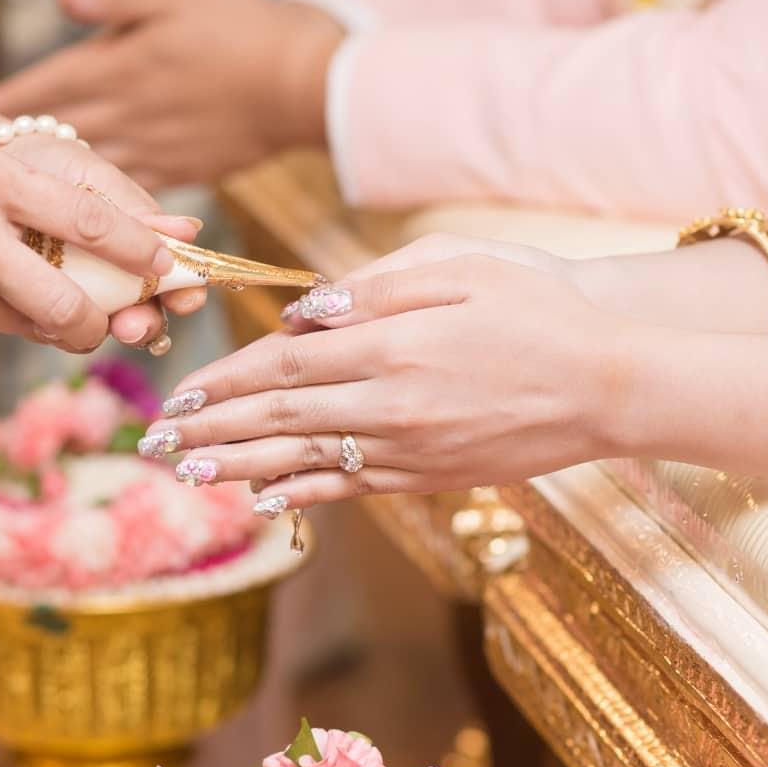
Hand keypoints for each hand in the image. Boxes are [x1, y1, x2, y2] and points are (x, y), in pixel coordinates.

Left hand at [0, 0, 343, 190]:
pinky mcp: (180, 173)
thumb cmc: (240, 26)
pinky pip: (127, 198)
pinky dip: (101, 209)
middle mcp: (126, 117)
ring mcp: (152, 151)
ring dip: (52, 190)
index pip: (42, 90)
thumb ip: (114, 0)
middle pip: (53, 142)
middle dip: (13, 155)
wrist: (303, 83)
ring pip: (85, 179)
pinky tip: (84, 218)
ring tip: (17, 204)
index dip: (2, 105)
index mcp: (116, 69)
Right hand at [0, 106, 176, 351]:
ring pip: (23, 326)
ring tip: (39, 293)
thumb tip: (118, 236)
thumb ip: (39, 199)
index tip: (168, 262)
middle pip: (66, 310)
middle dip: (97, 323)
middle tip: (108, 317)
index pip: (89, 224)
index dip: (140, 250)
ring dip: (43, 318)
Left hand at [0, 130, 209, 347]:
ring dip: (95, 332)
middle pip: (139, 317)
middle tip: (132, 325)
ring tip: (88, 327)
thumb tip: (189, 230)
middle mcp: (110, 281)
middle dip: (141, 324)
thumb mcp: (85, 174)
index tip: (186, 298)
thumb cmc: (43, 164)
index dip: (184, 291)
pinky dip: (48, 330)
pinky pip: (46, 331)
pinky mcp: (30, 313)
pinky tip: (37, 320)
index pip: (171, 278)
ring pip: (95, 332)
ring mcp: (72, 299)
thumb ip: (129, 208)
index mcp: (134, 246)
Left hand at [152, 238, 634, 507]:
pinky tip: (264, 499)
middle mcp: (391, 406)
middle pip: (279, 419)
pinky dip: (303, 494)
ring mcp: (410, 450)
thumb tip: (302, 312)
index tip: (178, 393)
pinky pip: (353, 488)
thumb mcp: (460, 267)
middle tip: (154, 443)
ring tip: (187, 474)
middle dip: (211, 430)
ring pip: (305, 461)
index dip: (224, 382)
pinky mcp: (431, 477)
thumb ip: (375, 288)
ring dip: (239, 468)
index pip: (284, 367)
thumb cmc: (540, 308)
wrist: (613, 384)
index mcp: (392, 346)